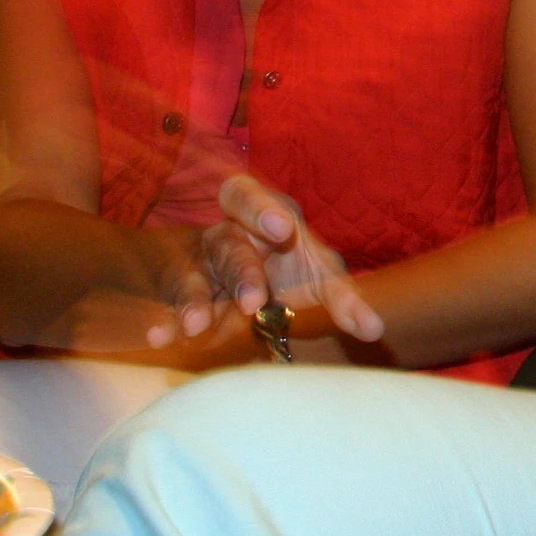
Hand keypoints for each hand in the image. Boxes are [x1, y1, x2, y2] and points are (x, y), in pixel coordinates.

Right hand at [180, 173, 384, 346]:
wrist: (258, 292)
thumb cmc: (293, 271)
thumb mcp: (319, 279)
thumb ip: (346, 300)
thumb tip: (376, 330)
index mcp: (261, 217)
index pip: (248, 196)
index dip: (260, 209)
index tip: (283, 229)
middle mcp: (225, 236)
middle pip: (227, 243)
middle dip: (241, 271)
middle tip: (253, 300)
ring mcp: (198, 267)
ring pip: (192, 276)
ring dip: (194, 301)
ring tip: (196, 327)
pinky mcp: (180, 300)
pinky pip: (167, 308)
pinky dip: (162, 322)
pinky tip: (159, 339)